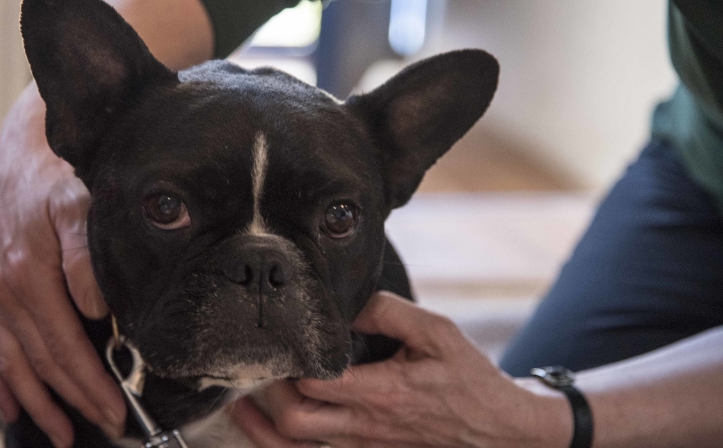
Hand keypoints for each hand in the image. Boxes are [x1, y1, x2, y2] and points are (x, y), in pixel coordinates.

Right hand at [0, 84, 125, 447]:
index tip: (117, 411)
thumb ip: (86, 257)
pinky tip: (13, 406)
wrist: (25, 150)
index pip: (65, 347)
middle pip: (44, 362)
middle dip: (75, 400)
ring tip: (61, 435)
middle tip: (108, 427)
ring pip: (15, 363)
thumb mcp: (79, 203)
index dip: (91, 384)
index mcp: (28, 277)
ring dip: (38, 403)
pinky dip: (3, 380)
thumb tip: (98, 309)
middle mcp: (5, 293)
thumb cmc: (59, 175)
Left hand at [231, 291, 571, 447]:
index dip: (289, 362)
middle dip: (267, 394)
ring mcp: (365, 445)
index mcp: (383, 391)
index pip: (317, 382)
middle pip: (295, 421)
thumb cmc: (468, 378)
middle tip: (255, 366)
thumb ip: (388, 311)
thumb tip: (347, 303)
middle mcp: (367, 425)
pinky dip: (284, 444)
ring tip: (239, 401)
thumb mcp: (437, 332)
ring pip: (297, 446)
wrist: (497, 428)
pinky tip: (268, 428)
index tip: (276, 339)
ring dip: (263, 424)